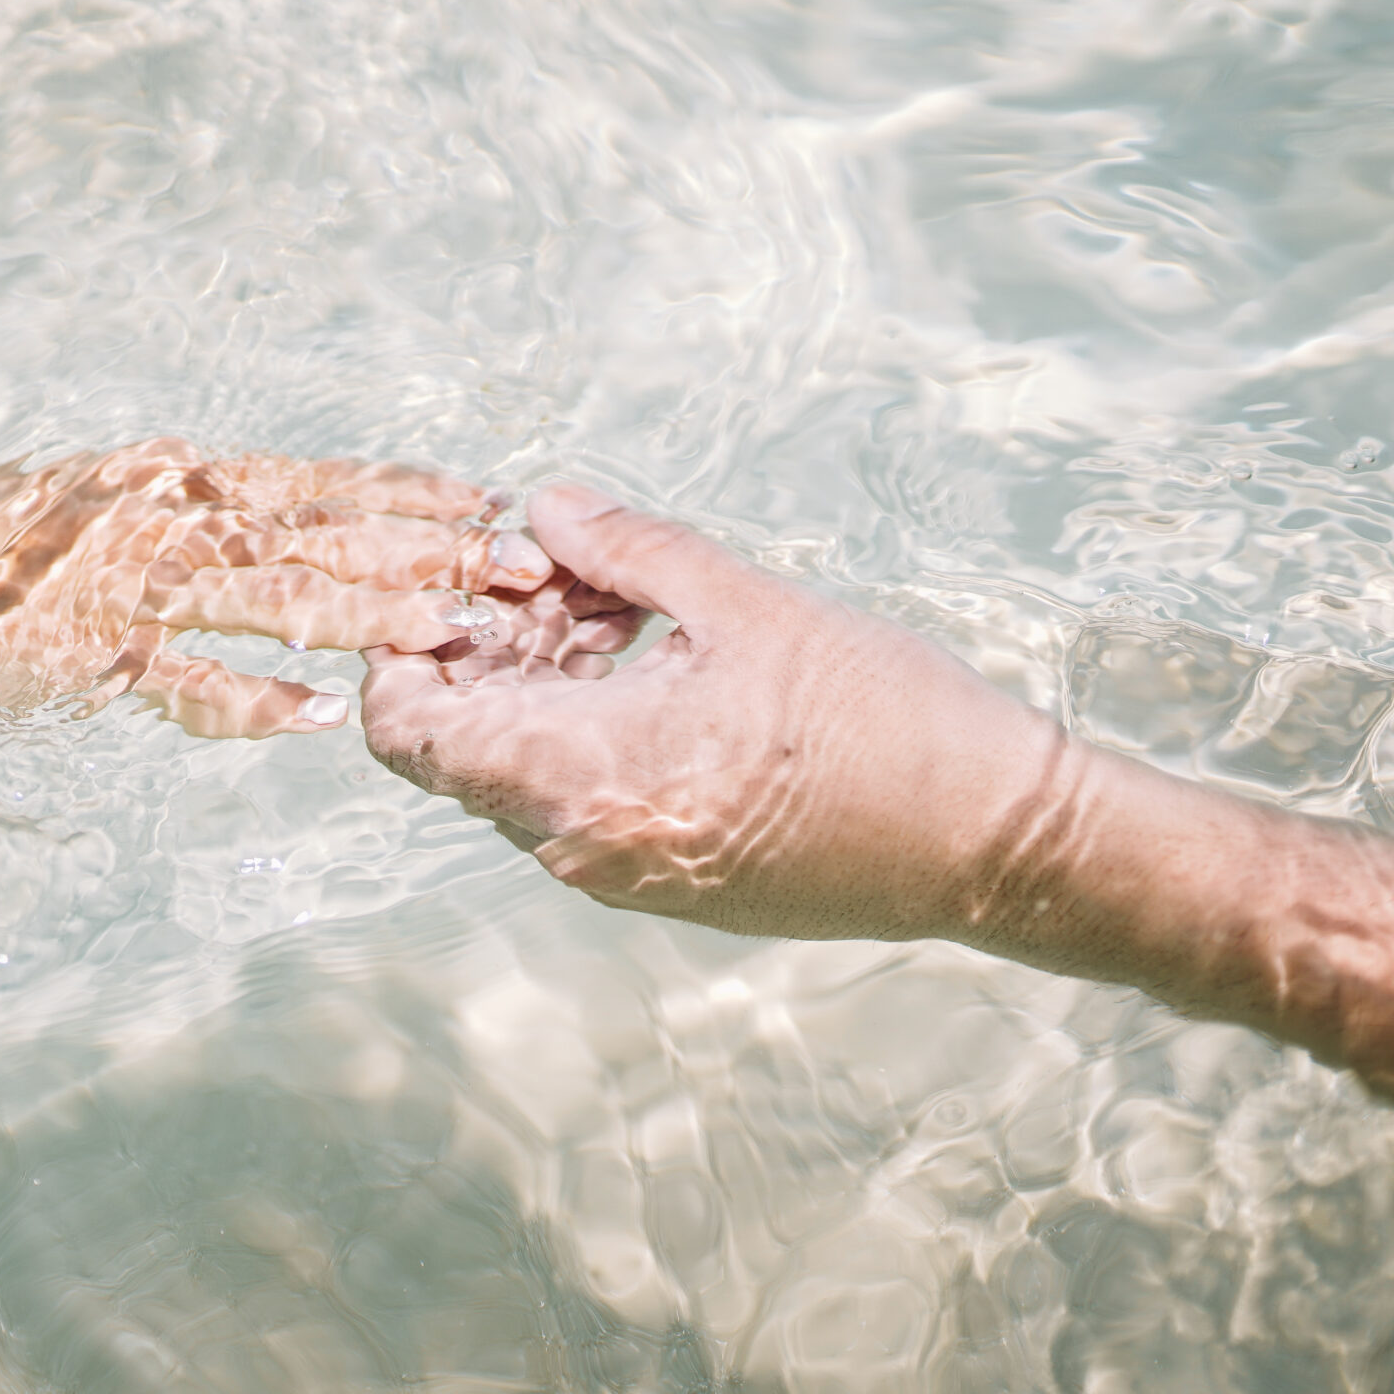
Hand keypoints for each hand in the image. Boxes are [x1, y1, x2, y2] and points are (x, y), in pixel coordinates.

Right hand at [0, 439, 554, 738]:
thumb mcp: (88, 508)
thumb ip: (177, 517)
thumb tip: (257, 517)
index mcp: (171, 481)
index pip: (318, 486)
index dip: (412, 500)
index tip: (499, 506)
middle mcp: (161, 516)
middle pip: (323, 534)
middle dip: (430, 553)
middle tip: (530, 571)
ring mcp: (120, 582)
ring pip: (271, 596)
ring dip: (371, 615)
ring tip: (460, 633)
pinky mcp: (71, 647)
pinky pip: (173, 678)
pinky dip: (246, 698)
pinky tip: (317, 720)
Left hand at [360, 486, 1070, 937]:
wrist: (993, 842)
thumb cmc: (881, 723)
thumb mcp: (744, 602)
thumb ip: (625, 549)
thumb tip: (543, 507)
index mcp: (580, 778)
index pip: (407, 732)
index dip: (400, 651)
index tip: (452, 584)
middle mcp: (580, 847)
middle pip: (462, 744)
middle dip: (489, 645)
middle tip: (559, 571)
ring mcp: (623, 877)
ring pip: (525, 770)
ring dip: (544, 681)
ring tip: (622, 604)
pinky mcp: (669, 886)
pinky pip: (583, 802)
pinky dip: (589, 728)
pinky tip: (658, 660)